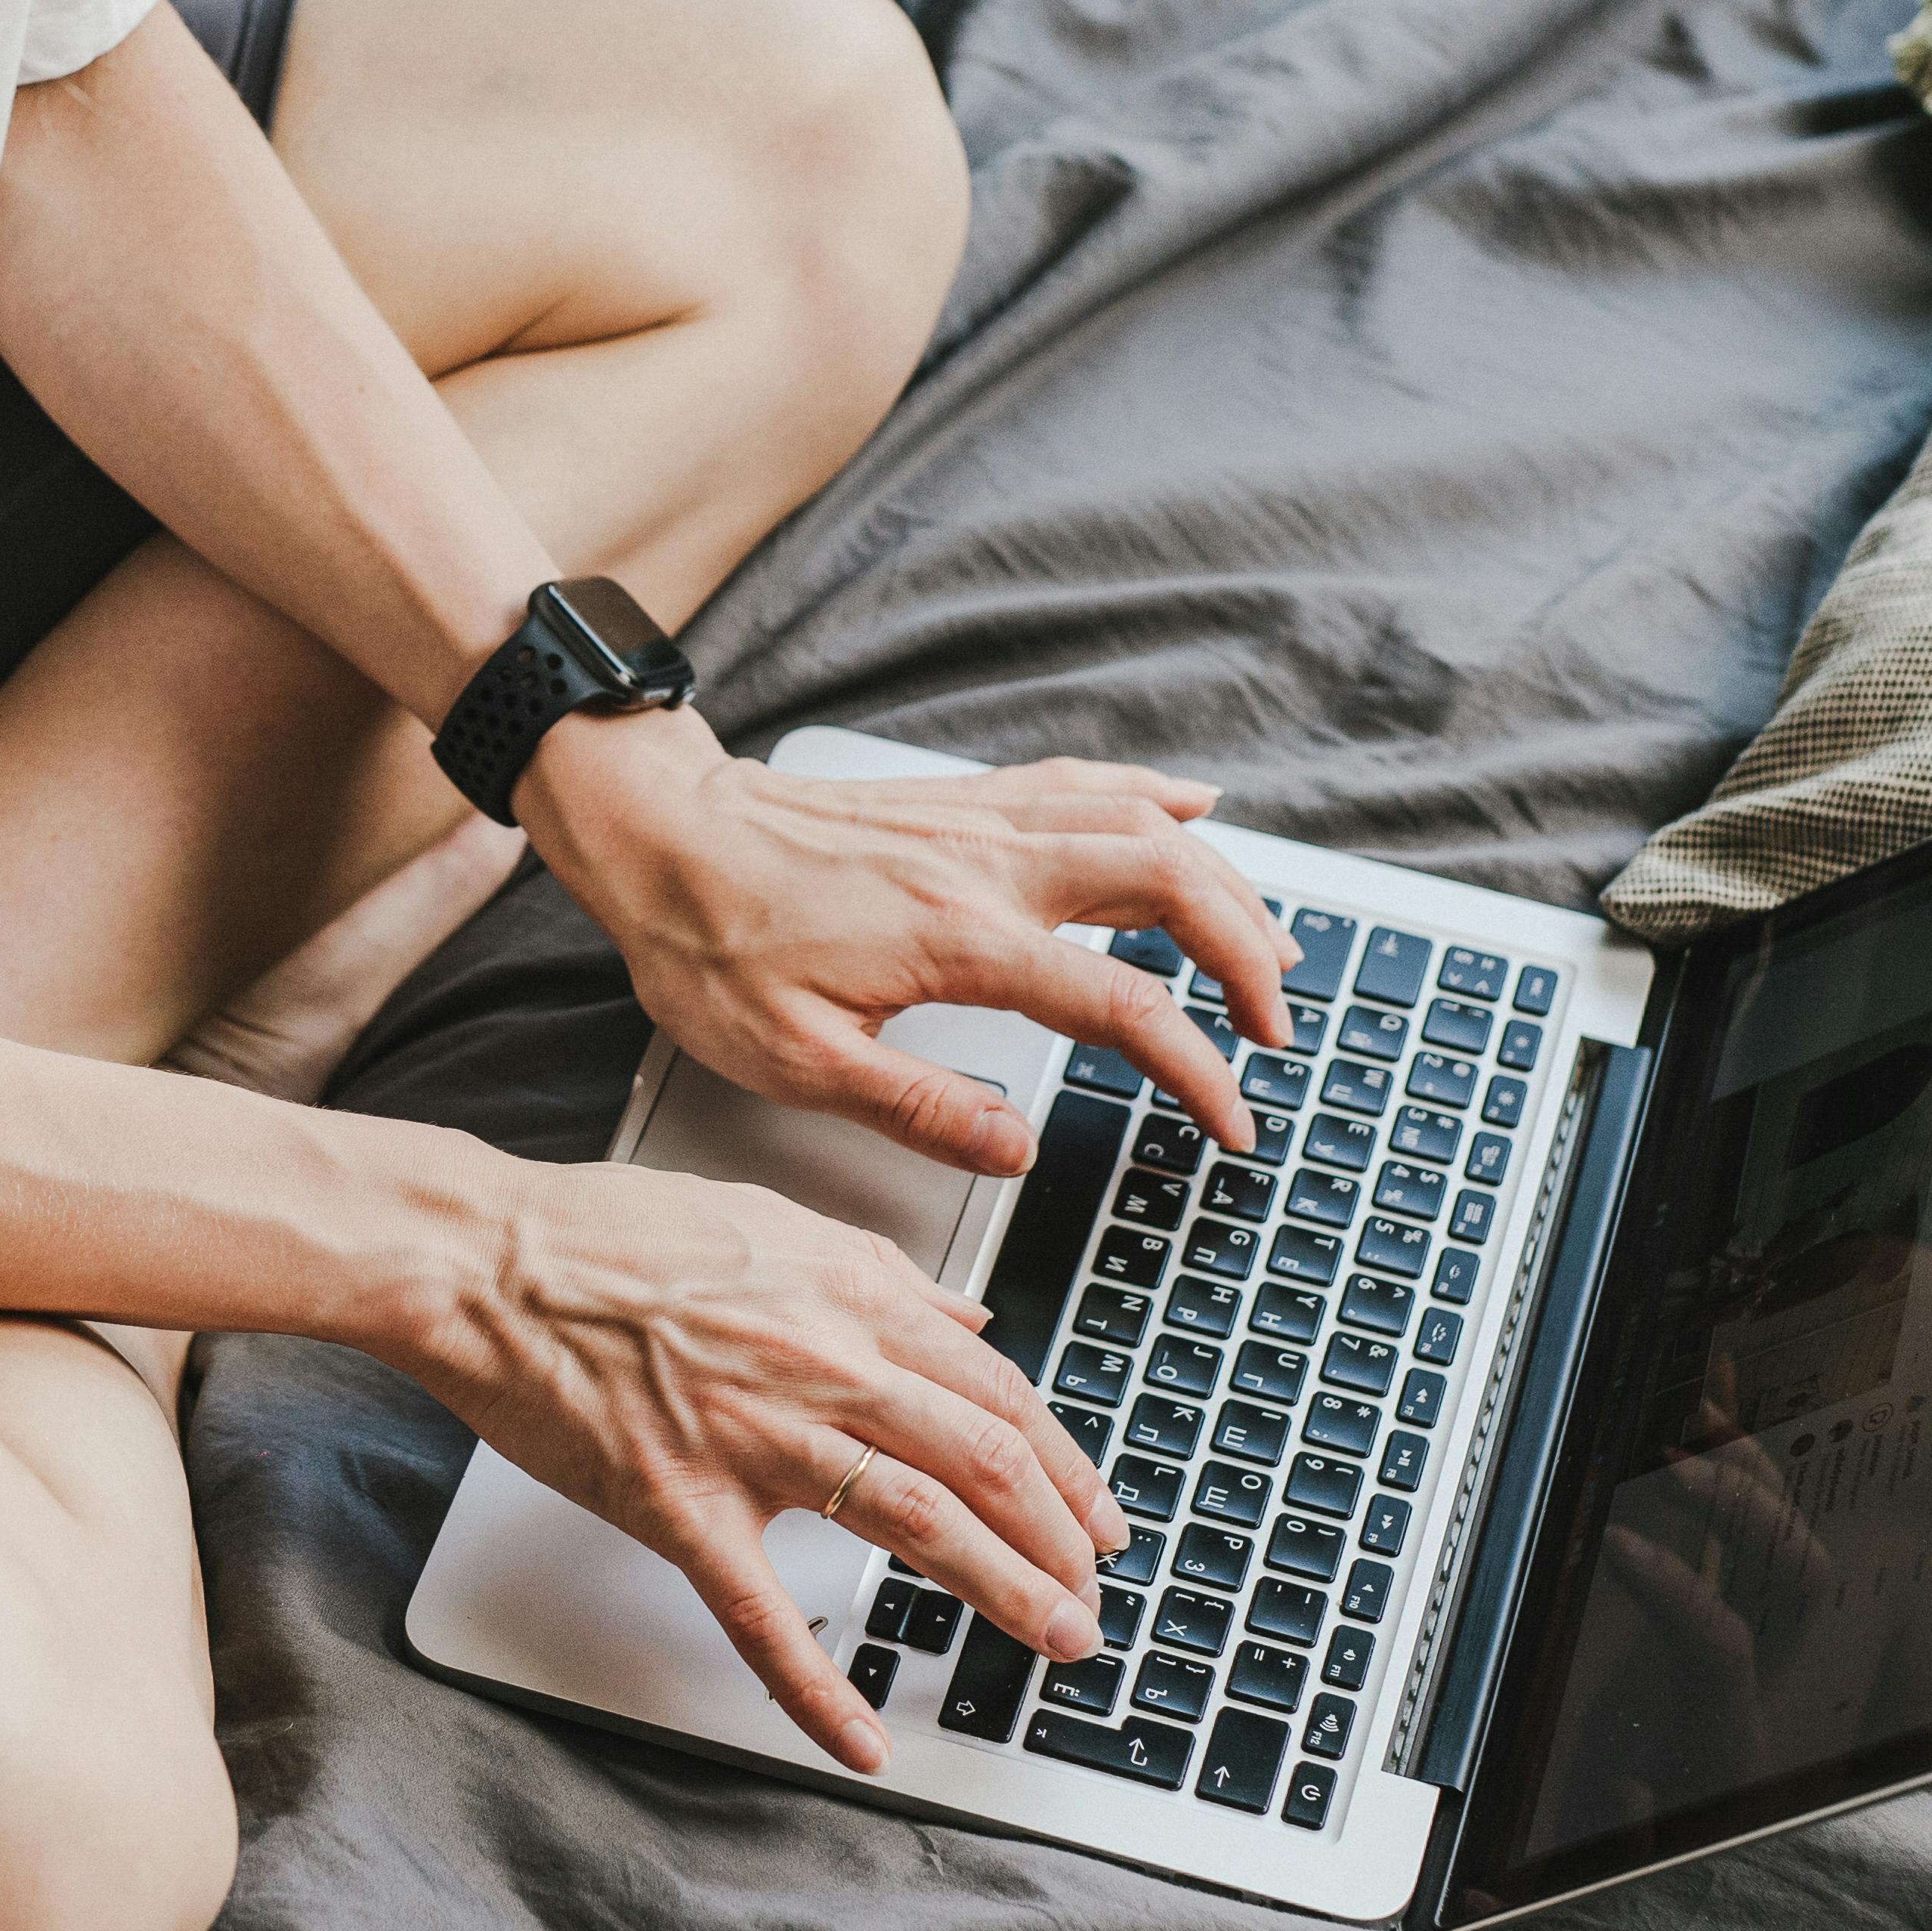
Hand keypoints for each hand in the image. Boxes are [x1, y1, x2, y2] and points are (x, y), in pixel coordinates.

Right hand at [407, 1152, 1129, 1771]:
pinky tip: (863, 1743)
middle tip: (1094, 1602)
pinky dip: (818, 1690)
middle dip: (1061, 1541)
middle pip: (983, 1459)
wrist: (485, 1259)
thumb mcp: (769, 1221)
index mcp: (847, 1295)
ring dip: (1003, 1590)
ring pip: (914, 1521)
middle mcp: (820, 1362)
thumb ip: (882, 1275)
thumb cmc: (610, 1235)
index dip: (1065, 1465)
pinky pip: (761, 1614)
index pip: (996, 1391)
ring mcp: (752, 1437)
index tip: (1098, 1519)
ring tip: (1053, 1642)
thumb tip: (970, 1322)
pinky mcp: (678, 1503)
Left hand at [517, 709, 1295, 1174]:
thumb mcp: (795, 1060)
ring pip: (1143, 828)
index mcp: (959, 939)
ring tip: (1267, 946)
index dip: (1196, 1069)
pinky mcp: (959, 799)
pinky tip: (1195, 808)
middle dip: (1248, 954)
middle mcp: (988, 864)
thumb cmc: (708, 946)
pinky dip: (1155, 797)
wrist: (657, 835)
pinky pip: (1084, 782)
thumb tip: (1016, 1148)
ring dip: (1221, 883)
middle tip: (1274, 1027)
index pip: (1122, 1007)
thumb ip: (919, 1109)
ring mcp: (979, 819)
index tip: (1230, 1121)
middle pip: (1169, 886)